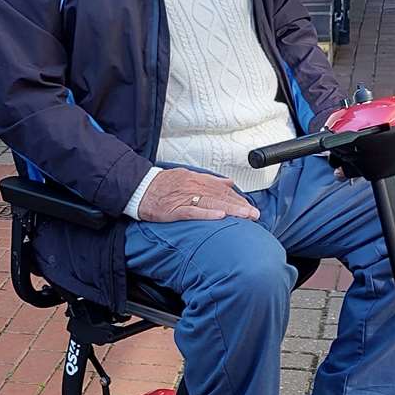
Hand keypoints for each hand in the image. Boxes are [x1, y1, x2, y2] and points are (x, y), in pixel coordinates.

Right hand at [136, 168, 259, 222]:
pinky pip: (193, 212)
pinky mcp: (175, 209)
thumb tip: (228, 182)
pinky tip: (220, 217)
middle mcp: (193, 186)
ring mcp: (184, 198)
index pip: (222, 189)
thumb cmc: (163, 185)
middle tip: (255, 215)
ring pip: (212, 203)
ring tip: (245, 216)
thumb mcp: (188, 176)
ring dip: (231, 210)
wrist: (140, 188)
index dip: (238, 198)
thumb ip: (209, 180)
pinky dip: (207, 214)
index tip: (250, 207)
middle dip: (240, 206)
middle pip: (221, 196)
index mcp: (197, 179)